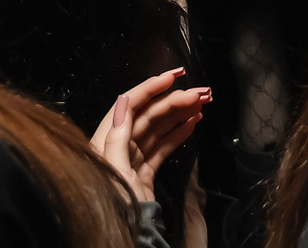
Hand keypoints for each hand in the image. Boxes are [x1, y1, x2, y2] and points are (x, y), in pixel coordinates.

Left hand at [89, 69, 207, 202]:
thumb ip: (117, 136)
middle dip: (175, 101)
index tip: (172, 76)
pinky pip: (162, 148)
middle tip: (201, 93)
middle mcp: (117, 149)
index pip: (128, 105)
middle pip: (148, 116)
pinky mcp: (143, 174)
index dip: (150, 88)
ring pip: (159, 129)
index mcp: (104, 144)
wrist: (125, 239)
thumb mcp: (115, 172)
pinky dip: (178, 134)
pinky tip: (192, 123)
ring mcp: (131, 161)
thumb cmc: (115, 209)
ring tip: (202, 103)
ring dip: (181, 114)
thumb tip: (124, 101)